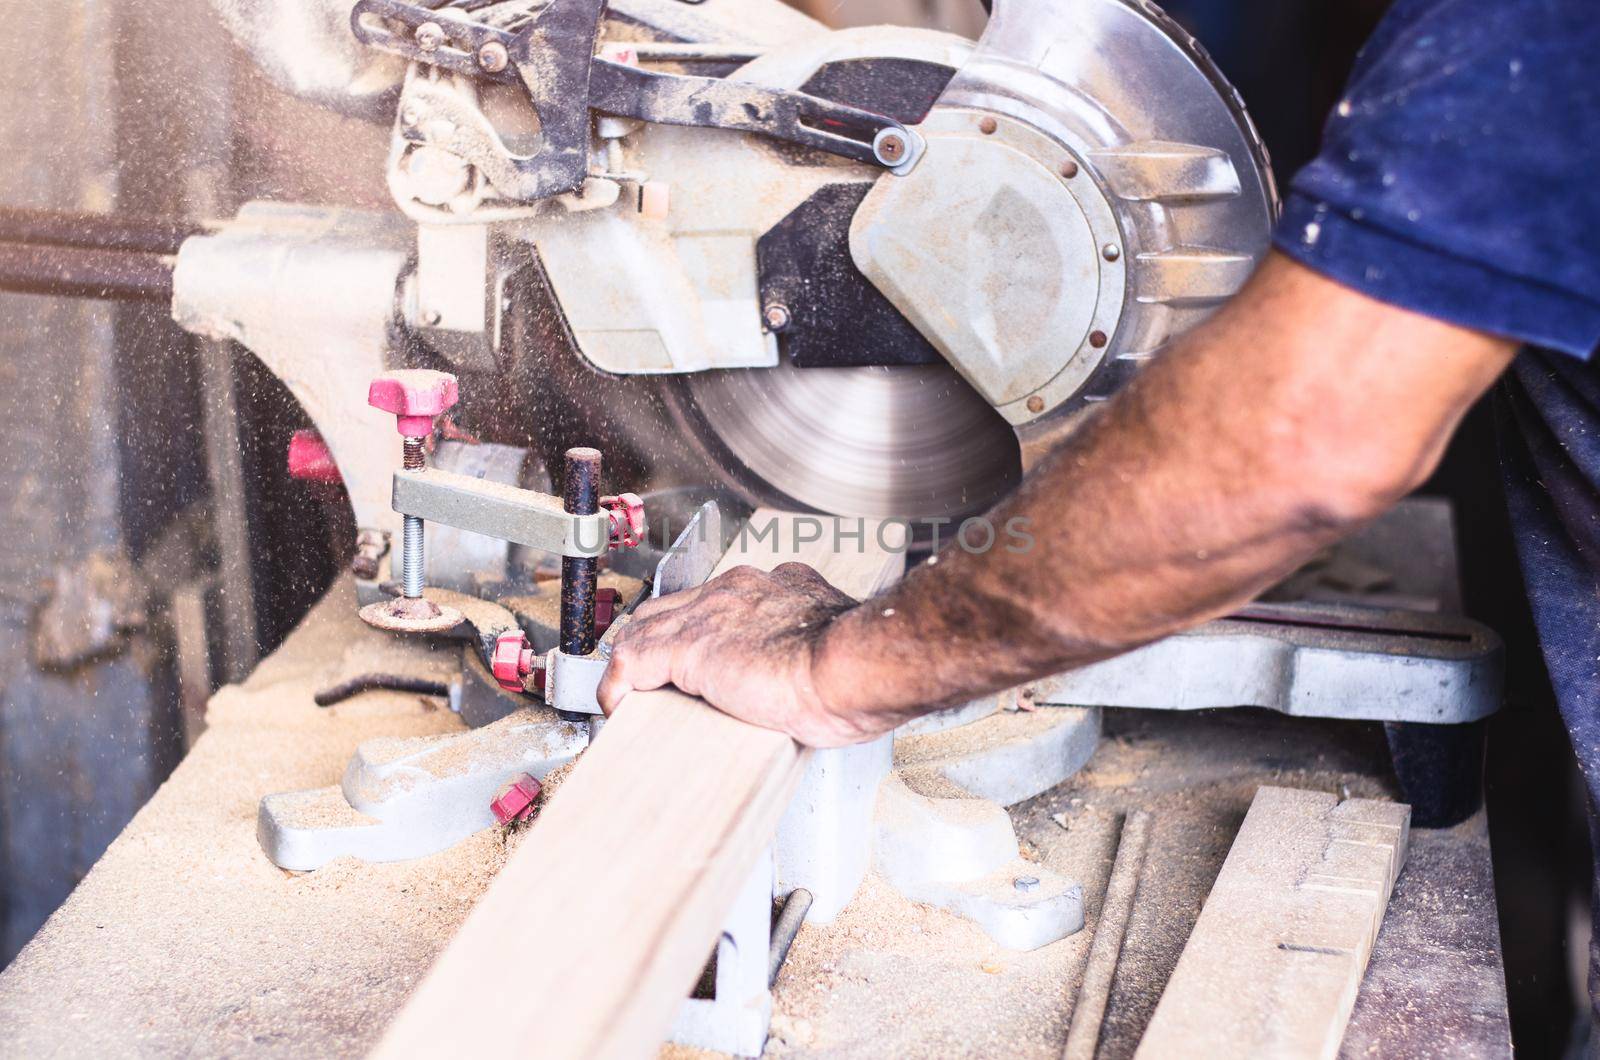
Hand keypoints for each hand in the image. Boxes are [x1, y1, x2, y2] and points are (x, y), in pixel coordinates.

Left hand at [597, 563, 880, 746]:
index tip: (706, 655)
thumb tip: (824, 679)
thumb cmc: (864, 667)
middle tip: (653, 676)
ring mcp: (711, 615)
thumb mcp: (841, 645)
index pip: (722, 598)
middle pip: (675, 606)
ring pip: (646, 629)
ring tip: (631, 694)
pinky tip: (617, 707)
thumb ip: (823, 647)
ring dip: (634, 663)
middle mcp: (740, 589)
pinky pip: (632, 661)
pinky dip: (618, 685)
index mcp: (781, 586)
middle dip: (658, 637)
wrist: (858, 665)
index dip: (703, 624)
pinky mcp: (689, 647)